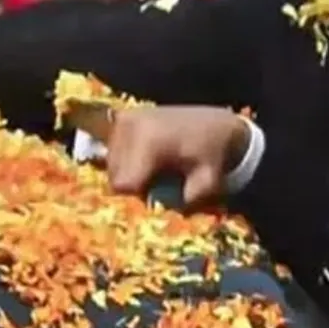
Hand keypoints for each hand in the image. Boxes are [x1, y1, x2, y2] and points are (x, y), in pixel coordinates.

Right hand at [101, 106, 250, 205]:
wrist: (217, 123)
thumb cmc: (214, 153)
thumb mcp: (209, 181)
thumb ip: (188, 200)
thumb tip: (168, 210)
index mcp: (148, 142)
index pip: (123, 184)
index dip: (140, 194)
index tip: (160, 191)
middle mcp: (129, 126)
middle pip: (115, 175)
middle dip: (136, 184)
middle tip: (162, 178)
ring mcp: (123, 119)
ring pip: (112, 164)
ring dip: (131, 171)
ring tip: (158, 164)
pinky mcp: (122, 117)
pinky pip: (114, 150)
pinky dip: (128, 158)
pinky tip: (150, 155)